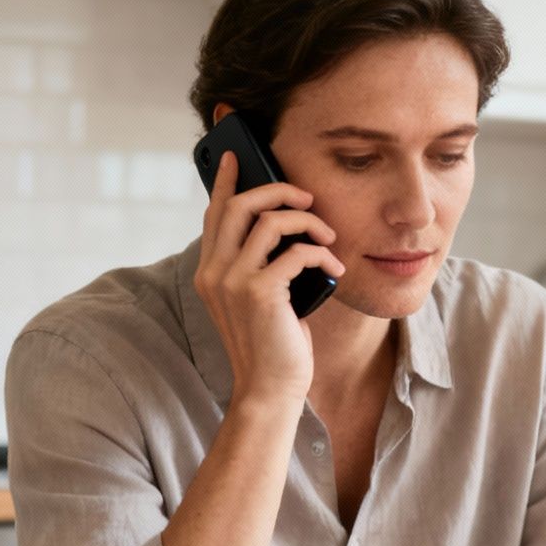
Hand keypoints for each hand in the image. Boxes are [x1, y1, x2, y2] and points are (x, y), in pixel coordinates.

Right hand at [195, 149, 346, 410]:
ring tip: (329, 238)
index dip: (225, 182)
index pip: (214, 214)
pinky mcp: (260, 293)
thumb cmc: (273, 344)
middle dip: (277, 191)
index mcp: (210, 271)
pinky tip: (335, 267)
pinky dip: (321, 254)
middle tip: (307, 197)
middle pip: (240, 205)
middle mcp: (214, 272)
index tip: (235, 156)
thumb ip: (261, 266)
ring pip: (270, 222)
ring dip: (308, 224)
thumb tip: (286, 229)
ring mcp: (234, 282)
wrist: (270, 389)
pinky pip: (296, 253)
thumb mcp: (261, 299)